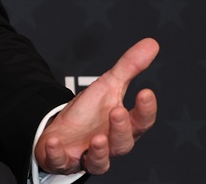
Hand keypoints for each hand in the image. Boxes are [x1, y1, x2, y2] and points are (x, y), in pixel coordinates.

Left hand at [35, 38, 158, 175]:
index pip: (141, 121)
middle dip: (121, 129)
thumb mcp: (108, 85)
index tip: (146, 92)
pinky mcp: (65, 160)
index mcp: (123, 125)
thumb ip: (130, 67)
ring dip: (99, 152)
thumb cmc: (89, 112)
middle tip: (117, 112)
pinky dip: (57, 153)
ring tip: (96, 138)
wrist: (63, 130)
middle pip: (123, 143)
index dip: (146, 109)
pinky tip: (54, 142)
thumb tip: (151, 44)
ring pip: (100, 162)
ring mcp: (87, 155)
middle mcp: (110, 144)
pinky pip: (62, 161)